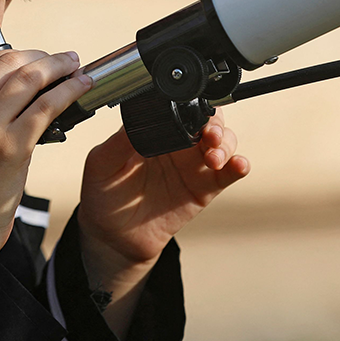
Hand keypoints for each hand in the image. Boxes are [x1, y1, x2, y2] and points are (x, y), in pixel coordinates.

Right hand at [0, 50, 89, 254]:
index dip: (15, 53)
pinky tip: (81, 85)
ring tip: (74, 65)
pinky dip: (69, 90)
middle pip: (7, 63)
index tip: (34, 56)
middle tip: (60, 59)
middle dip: (40, 55)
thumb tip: (15, 77)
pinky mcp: (12, 146)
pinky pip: (47, 105)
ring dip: (58, 66)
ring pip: (29, 78)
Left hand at [76, 111, 247, 335]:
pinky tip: (239, 165)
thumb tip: (137, 120)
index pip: (180, 108)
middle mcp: (178, 144)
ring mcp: (193, 165)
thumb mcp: (101, 163)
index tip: (191, 111)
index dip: (191, 105)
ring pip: (223, 143)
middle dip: (215, 123)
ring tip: (214, 157)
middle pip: (209, 121)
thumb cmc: (103, 194)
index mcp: (156, 131)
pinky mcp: (204, 189)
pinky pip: (227, 174)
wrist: (112, 235)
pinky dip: (238, 166)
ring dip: (225, 144)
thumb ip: (119, 142)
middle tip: (209, 135)